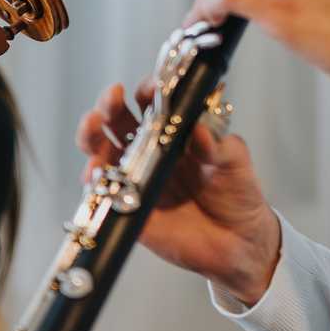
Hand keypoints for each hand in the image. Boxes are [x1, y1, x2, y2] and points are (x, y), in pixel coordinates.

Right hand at [77, 79, 280, 304]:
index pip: (152, 102)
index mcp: (175, 133)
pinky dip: (94, 181)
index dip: (149, 90)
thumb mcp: (235, 163)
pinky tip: (97, 172)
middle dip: (108, 105)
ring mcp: (137, 179)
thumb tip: (199, 130)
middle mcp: (150, 151)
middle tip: (111, 99)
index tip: (153, 87)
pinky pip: (103, 193)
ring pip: (102, 151)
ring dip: (91, 136)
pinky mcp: (130, 209)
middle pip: (118, 121)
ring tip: (92, 126)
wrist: (238, 243)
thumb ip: (218, 146)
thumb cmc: (237, 194)